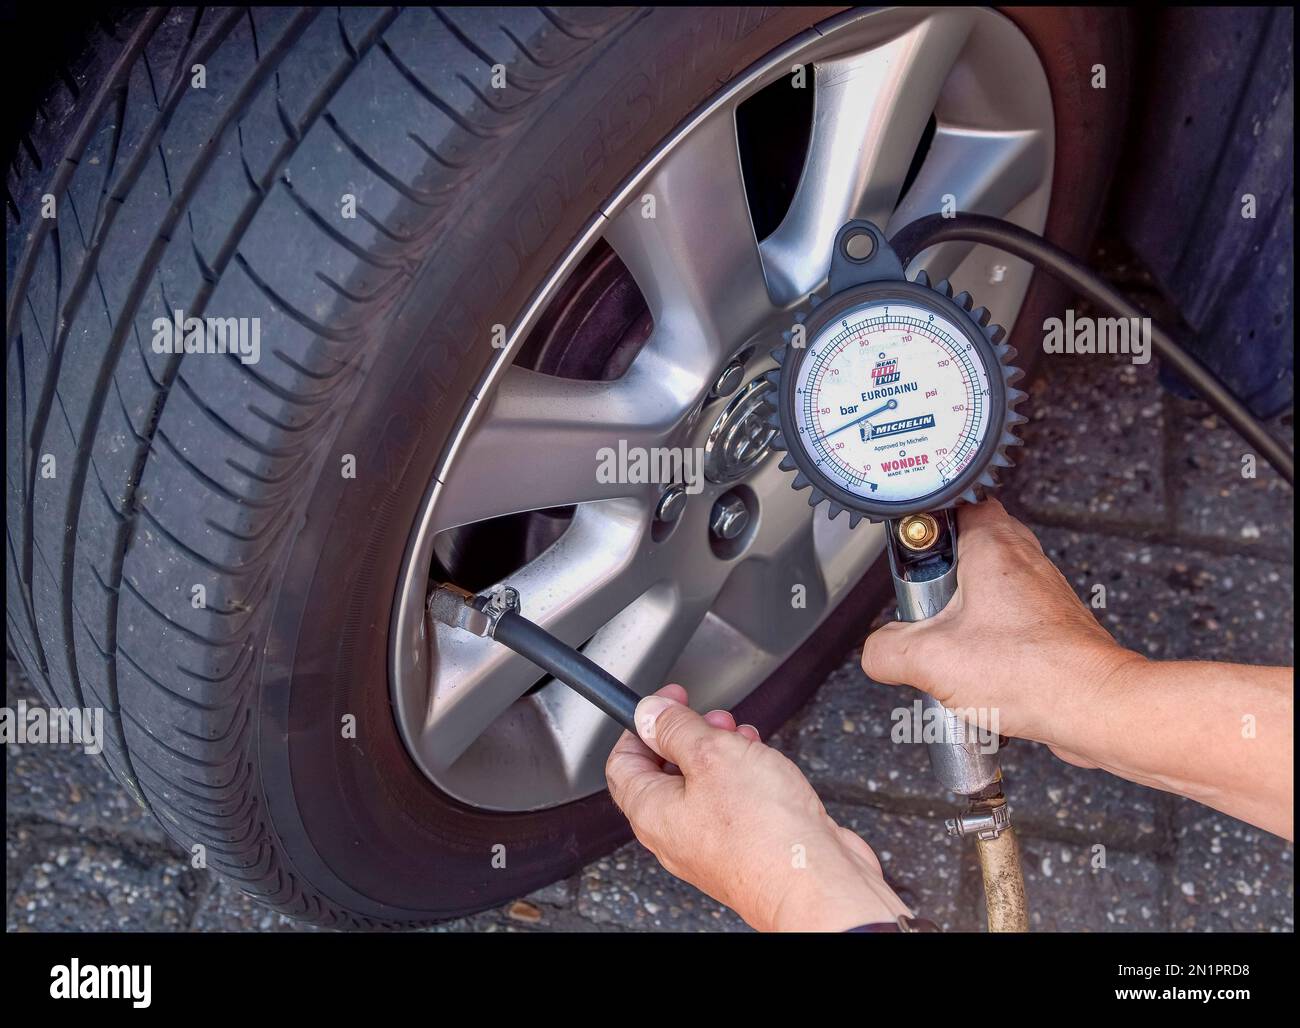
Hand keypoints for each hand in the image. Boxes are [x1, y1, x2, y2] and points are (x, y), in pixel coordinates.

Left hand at [605, 684, 909, 931]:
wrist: (815, 883)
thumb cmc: (764, 833)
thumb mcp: (712, 754)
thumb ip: (676, 728)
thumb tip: (649, 713)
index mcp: (652, 812)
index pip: (622, 762)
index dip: (640, 725)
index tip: (666, 703)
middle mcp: (675, 834)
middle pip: (664, 773)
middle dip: (687, 736)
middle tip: (712, 719)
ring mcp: (709, 845)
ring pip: (702, 787)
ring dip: (720, 753)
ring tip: (744, 739)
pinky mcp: (743, 850)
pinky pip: (731, 805)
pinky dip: (743, 778)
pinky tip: (765, 767)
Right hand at [860, 499, 1142, 759]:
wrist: (1094, 706)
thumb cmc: (1036, 672)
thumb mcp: (930, 660)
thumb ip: (885, 650)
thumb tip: (876, 651)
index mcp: (994, 546)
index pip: (956, 502)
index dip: (926, 523)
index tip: (910, 552)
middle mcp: (1025, 560)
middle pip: (972, 543)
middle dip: (944, 575)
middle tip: (927, 605)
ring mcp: (1045, 592)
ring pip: (993, 583)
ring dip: (968, 609)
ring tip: (954, 643)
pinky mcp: (1056, 624)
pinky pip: (1013, 617)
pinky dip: (994, 635)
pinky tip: (983, 666)